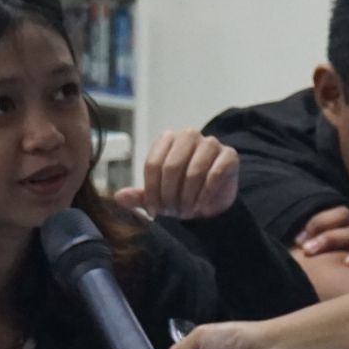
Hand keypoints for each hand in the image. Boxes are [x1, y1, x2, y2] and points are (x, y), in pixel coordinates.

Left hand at [113, 129, 238, 220]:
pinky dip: (205, 195)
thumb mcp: (158, 196)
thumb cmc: (181, 193)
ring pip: (194, 171)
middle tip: (172, 213)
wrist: (212, 200)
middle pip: (172, 166)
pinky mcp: (229, 155)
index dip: (151, 190)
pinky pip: (215, 174)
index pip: (153, 164)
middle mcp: (188, 135)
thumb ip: (140, 196)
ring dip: (188, 197)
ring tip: (186, 211)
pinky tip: (201, 206)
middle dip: (170, 195)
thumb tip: (118, 197)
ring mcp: (210, 143)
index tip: (154, 210)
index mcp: (167, 139)